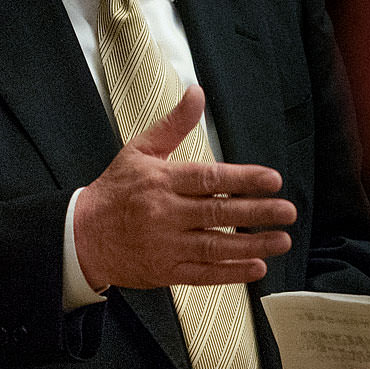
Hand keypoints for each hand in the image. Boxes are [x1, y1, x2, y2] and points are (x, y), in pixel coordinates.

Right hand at [73, 87, 294, 291]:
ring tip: (282, 240)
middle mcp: (164, 213)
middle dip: (257, 213)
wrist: (81, 236)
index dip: (243, 179)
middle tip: (288, 211)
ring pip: (216, 247)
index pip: (209, 179)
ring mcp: (165, 246)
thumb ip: (173, 125)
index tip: (272, 180)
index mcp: (162, 181)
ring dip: (252, 245)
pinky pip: (203, 275)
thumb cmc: (115, 191)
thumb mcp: (139, 151)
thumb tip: (197, 93)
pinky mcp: (164, 272)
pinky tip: (256, 268)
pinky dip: (230, 274)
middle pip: (218, 213)